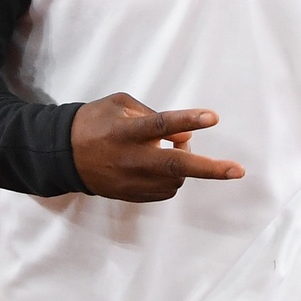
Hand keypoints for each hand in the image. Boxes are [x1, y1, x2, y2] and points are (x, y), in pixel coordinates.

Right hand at [70, 92, 244, 201]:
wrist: (62, 155)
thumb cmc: (94, 122)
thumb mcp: (119, 104)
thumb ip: (152, 115)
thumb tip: (182, 135)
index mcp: (126, 130)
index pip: (161, 124)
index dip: (188, 120)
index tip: (213, 117)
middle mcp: (130, 158)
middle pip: (176, 165)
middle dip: (210, 169)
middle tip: (237, 170)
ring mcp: (131, 181)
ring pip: (176, 179)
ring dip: (185, 165)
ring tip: (169, 148)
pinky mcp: (131, 196)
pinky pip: (165, 190)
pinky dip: (171, 178)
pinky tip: (157, 165)